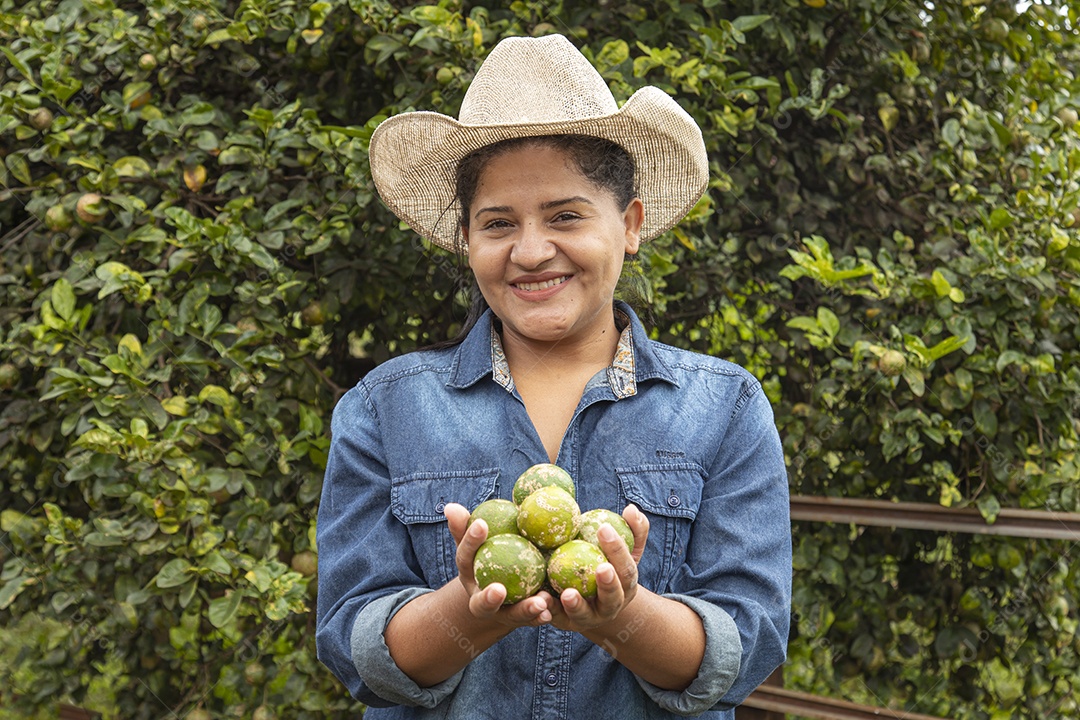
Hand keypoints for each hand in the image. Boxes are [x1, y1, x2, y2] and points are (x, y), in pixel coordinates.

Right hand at [444, 503, 553, 628]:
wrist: (497, 592)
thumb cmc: (486, 555)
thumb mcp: (475, 542)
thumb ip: (464, 526)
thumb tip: (450, 506)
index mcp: (468, 575)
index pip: (465, 557)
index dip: (471, 541)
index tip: (481, 524)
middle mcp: (481, 599)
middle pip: (482, 603)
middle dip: (489, 598)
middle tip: (499, 589)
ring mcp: (501, 613)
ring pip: (511, 615)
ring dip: (525, 610)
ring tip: (540, 602)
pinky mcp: (521, 619)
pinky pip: (532, 619)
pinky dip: (540, 616)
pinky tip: (551, 612)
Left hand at [549, 504, 649, 631]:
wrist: (594, 602)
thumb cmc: (609, 565)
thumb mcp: (624, 550)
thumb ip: (633, 530)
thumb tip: (631, 508)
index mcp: (626, 586)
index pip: (627, 569)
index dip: (618, 550)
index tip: (604, 528)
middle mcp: (611, 606)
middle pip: (613, 598)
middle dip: (609, 584)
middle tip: (601, 567)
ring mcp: (589, 618)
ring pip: (584, 615)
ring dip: (577, 605)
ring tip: (568, 593)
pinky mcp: (565, 623)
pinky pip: (556, 617)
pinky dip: (549, 609)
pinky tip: (541, 597)